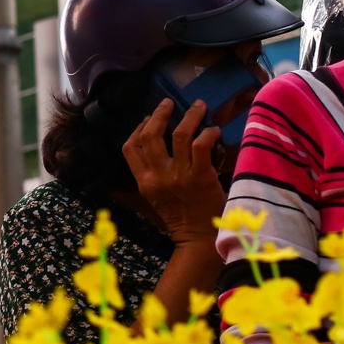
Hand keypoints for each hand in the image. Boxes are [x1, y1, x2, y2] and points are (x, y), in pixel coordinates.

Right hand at [121, 99, 225, 244]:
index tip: (148, 118)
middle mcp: (158, 176)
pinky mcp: (201, 176)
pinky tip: (213, 130)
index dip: (138, 128)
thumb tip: (160, 148)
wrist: (200, 240)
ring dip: (189, 116)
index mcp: (144, 182)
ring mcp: (180, 175)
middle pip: (150, 135)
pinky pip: (201, 145)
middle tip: (168, 103)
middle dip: (159, 114)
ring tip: (198, 106)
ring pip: (179, 134)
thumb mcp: (156, 197)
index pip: (130, 148)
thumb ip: (153, 175)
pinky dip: (208, 133)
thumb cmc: (181, 218)